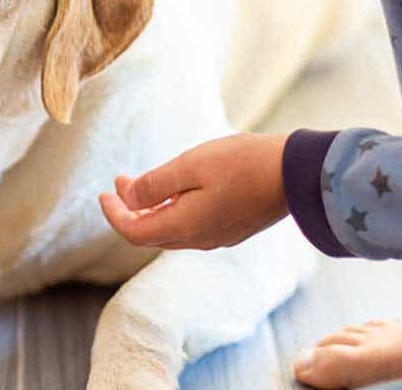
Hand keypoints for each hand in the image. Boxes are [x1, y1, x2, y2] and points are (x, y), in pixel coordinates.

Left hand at [99, 133, 289, 249]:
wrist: (297, 172)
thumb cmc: (242, 163)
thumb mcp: (190, 166)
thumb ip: (155, 184)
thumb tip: (128, 199)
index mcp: (185, 227)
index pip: (134, 232)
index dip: (113, 214)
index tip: (104, 193)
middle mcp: (200, 239)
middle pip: (151, 234)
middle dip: (129, 210)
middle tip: (120, 182)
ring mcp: (219, 236)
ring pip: (172, 231)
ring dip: (151, 209)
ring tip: (142, 183)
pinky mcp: (234, 228)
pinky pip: (191, 226)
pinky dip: (172, 211)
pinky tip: (175, 190)